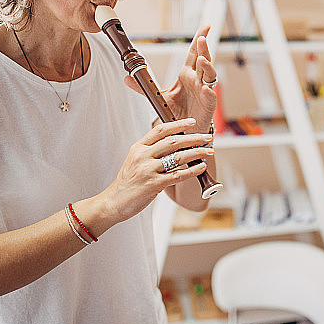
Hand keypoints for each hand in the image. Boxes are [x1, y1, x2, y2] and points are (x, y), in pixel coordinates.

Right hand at [100, 119, 214, 223]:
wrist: (114, 202)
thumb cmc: (128, 182)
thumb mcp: (135, 161)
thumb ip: (151, 152)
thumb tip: (175, 145)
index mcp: (138, 148)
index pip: (160, 130)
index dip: (178, 124)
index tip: (192, 122)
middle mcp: (143, 156)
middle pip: (173, 141)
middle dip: (193, 138)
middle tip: (207, 137)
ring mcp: (148, 170)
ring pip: (178, 157)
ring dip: (197, 153)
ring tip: (208, 151)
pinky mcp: (154, 184)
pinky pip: (178, 175)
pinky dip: (192, 170)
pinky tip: (201, 167)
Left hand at [123, 26, 216, 131]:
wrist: (184, 132)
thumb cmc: (177, 112)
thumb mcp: (158, 97)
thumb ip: (144, 87)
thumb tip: (127, 77)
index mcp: (187, 74)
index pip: (193, 53)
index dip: (199, 39)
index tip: (205, 26)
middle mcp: (197, 80)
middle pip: (203, 60)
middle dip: (204, 48)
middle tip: (202, 38)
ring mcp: (204, 91)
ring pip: (209, 75)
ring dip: (208, 67)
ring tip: (202, 60)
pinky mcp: (208, 105)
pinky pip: (210, 97)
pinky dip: (209, 92)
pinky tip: (206, 89)